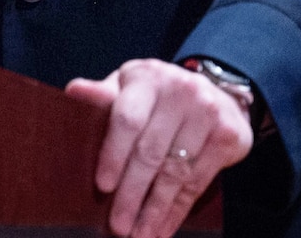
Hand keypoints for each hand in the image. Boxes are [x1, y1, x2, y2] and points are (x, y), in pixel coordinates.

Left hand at [66, 58, 253, 237]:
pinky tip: (164, 227)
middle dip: (132, 194)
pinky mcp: (228, 135)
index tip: (103, 186)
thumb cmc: (158, 98)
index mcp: (148, 78)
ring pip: (175, 171)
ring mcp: (208, 111)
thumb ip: (103, 96)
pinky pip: (198, 181)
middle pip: (151, 151)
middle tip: (118, 227)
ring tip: (140, 235)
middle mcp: (181, 90)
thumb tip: (72, 92)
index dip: (114, 155)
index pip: (128, 119)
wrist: (216, 92)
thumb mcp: (130, 89)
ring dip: (155, 209)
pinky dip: (179, 209)